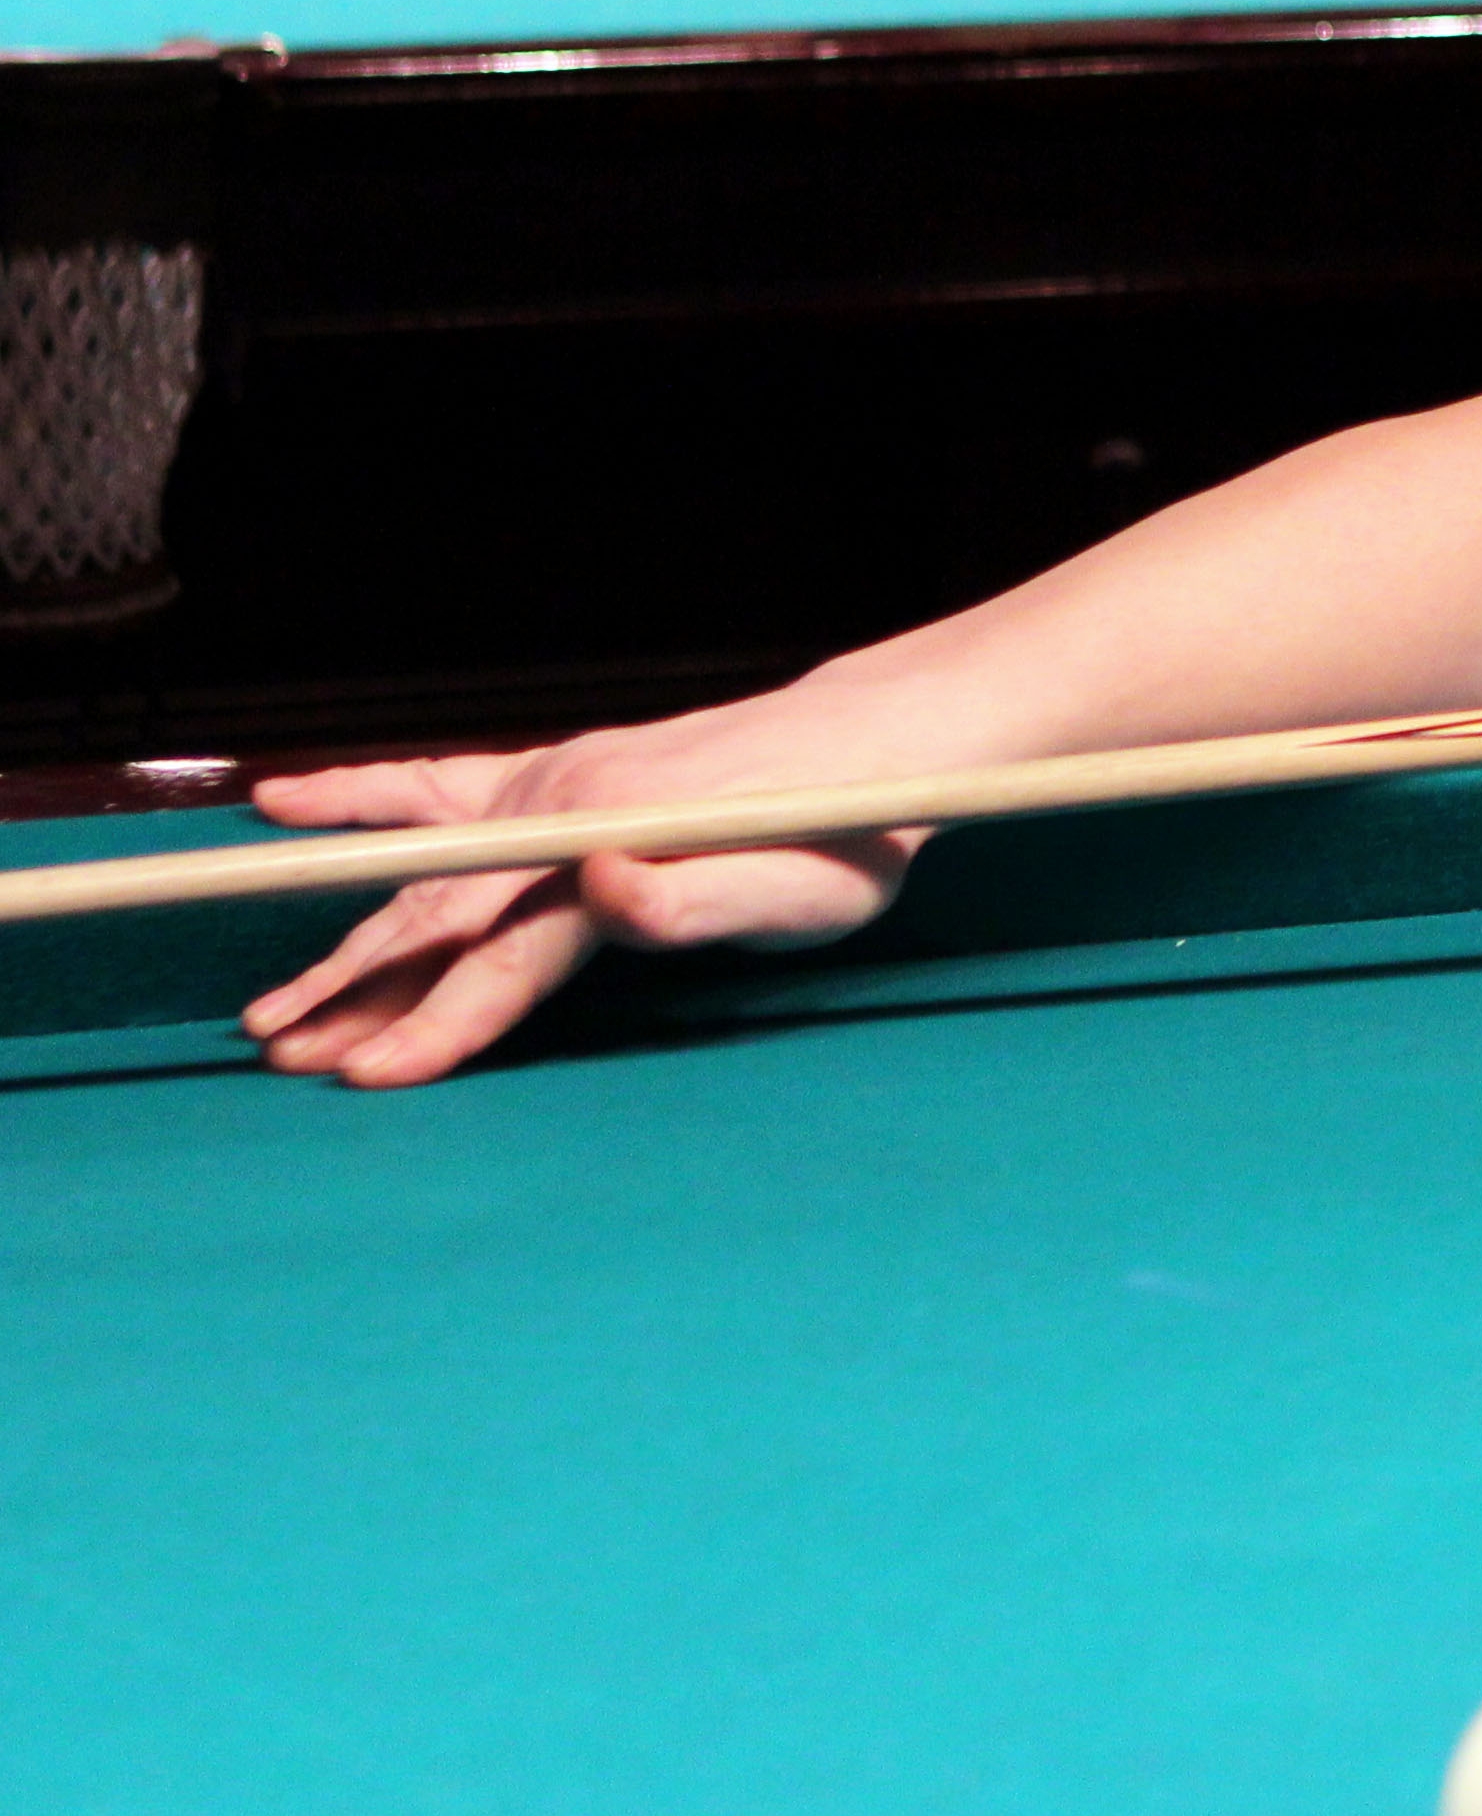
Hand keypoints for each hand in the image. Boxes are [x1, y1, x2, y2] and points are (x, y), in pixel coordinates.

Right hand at [239, 730, 912, 1086]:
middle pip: (441, 922)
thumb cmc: (849, 831)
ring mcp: (549, 781)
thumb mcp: (804, 891)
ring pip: (424, 875)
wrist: (872, 739)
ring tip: (274, 1009)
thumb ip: (697, 904)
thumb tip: (601, 890)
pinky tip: (282, 799)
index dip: (436, 1025)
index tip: (367, 1076)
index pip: (505, 958)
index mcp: (610, 844)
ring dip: (346, 942)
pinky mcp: (556, 770)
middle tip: (286, 1061)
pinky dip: (355, 793)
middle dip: (360, 1000)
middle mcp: (559, 802)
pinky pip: (432, 782)